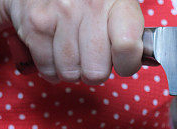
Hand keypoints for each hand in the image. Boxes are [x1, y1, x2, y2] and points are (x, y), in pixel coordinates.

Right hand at [0, 0, 143, 83]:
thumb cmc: (89, 0)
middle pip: (96, 71)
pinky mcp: (35, 25)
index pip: (127, 47)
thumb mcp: (118, 6)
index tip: (122, 61)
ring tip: (72, 49)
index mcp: (116, 1)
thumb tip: (141, 59)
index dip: (126, 64)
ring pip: (70, 73)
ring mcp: (59, 14)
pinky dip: (51, 68)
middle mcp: (88, 5)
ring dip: (72, 70)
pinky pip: (48, 69)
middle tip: (91, 54)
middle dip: (94, 70)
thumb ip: (131, 34)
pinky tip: (55, 51)